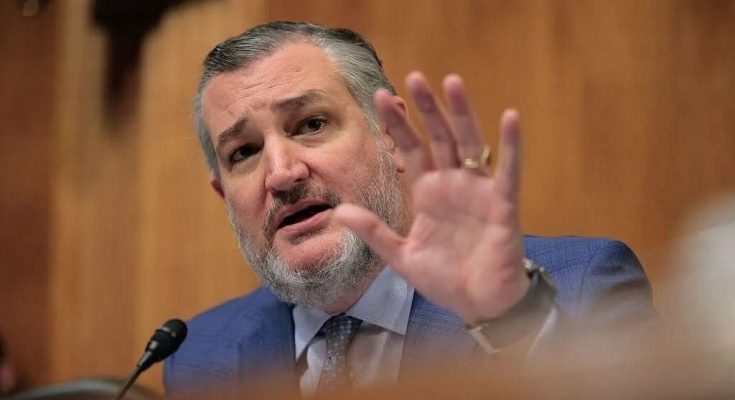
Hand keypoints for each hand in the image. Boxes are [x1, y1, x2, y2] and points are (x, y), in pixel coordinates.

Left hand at [334, 72, 528, 323]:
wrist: (478, 304)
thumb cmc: (444, 279)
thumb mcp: (401, 255)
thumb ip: (374, 232)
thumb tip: (339, 211)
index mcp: (428, 193)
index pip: (410, 149)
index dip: (397, 125)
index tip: (381, 97)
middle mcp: (452, 184)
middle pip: (438, 137)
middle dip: (426, 108)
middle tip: (413, 77)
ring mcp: (478, 190)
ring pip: (470, 143)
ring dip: (461, 113)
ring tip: (451, 82)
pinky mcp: (502, 203)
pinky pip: (508, 170)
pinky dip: (511, 145)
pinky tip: (510, 118)